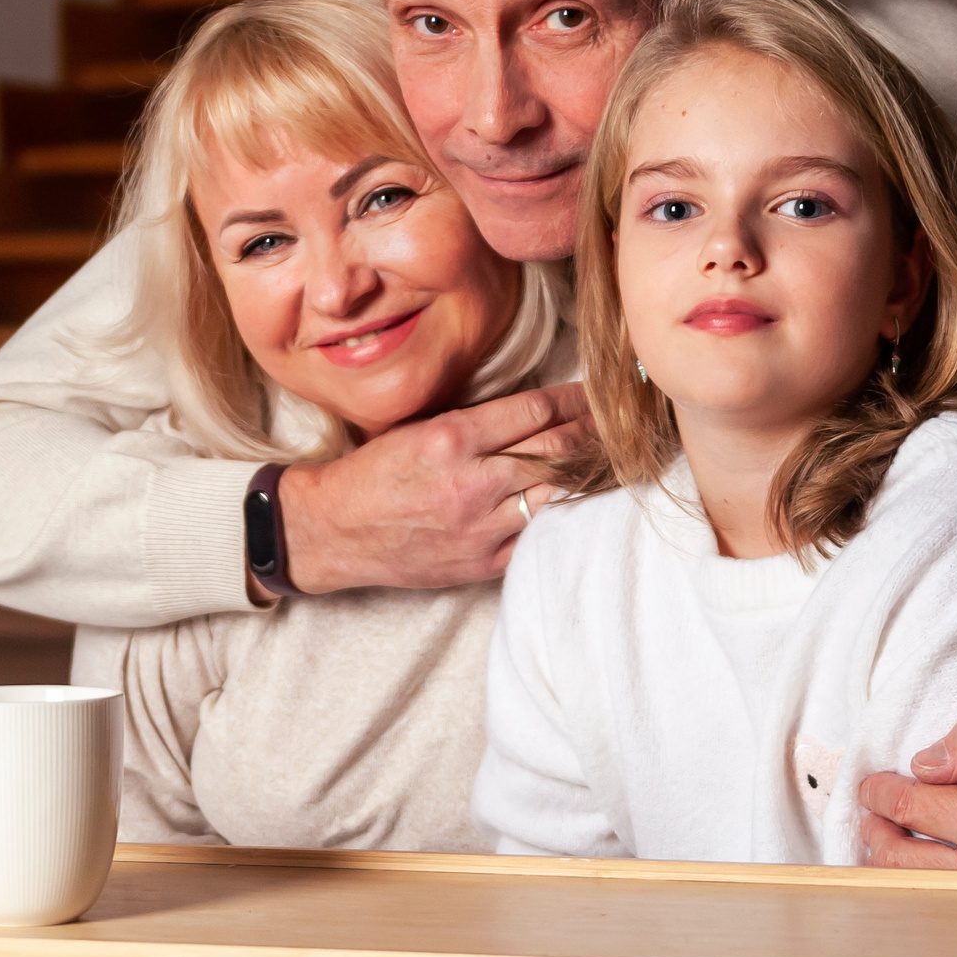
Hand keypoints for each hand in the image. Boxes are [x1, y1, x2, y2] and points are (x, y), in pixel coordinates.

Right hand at [275, 384, 591, 593]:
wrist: (338, 530)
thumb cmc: (378, 473)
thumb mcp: (422, 428)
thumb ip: (479, 422)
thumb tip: (541, 412)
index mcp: (454, 438)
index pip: (537, 411)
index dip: (577, 400)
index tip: (596, 394)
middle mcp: (472, 482)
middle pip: (557, 449)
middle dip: (595, 432)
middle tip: (618, 422)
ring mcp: (481, 527)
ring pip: (557, 493)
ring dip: (589, 474)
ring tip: (611, 458)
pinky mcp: (483, 562)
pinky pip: (538, 534)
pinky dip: (561, 514)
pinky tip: (578, 500)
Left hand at [856, 714, 956, 949]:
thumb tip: (924, 763)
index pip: (908, 806)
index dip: (879, 792)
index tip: (872, 786)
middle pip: (896, 860)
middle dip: (873, 833)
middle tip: (871, 817)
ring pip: (916, 897)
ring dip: (890, 871)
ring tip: (887, 847)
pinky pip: (952, 929)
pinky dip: (928, 908)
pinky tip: (923, 888)